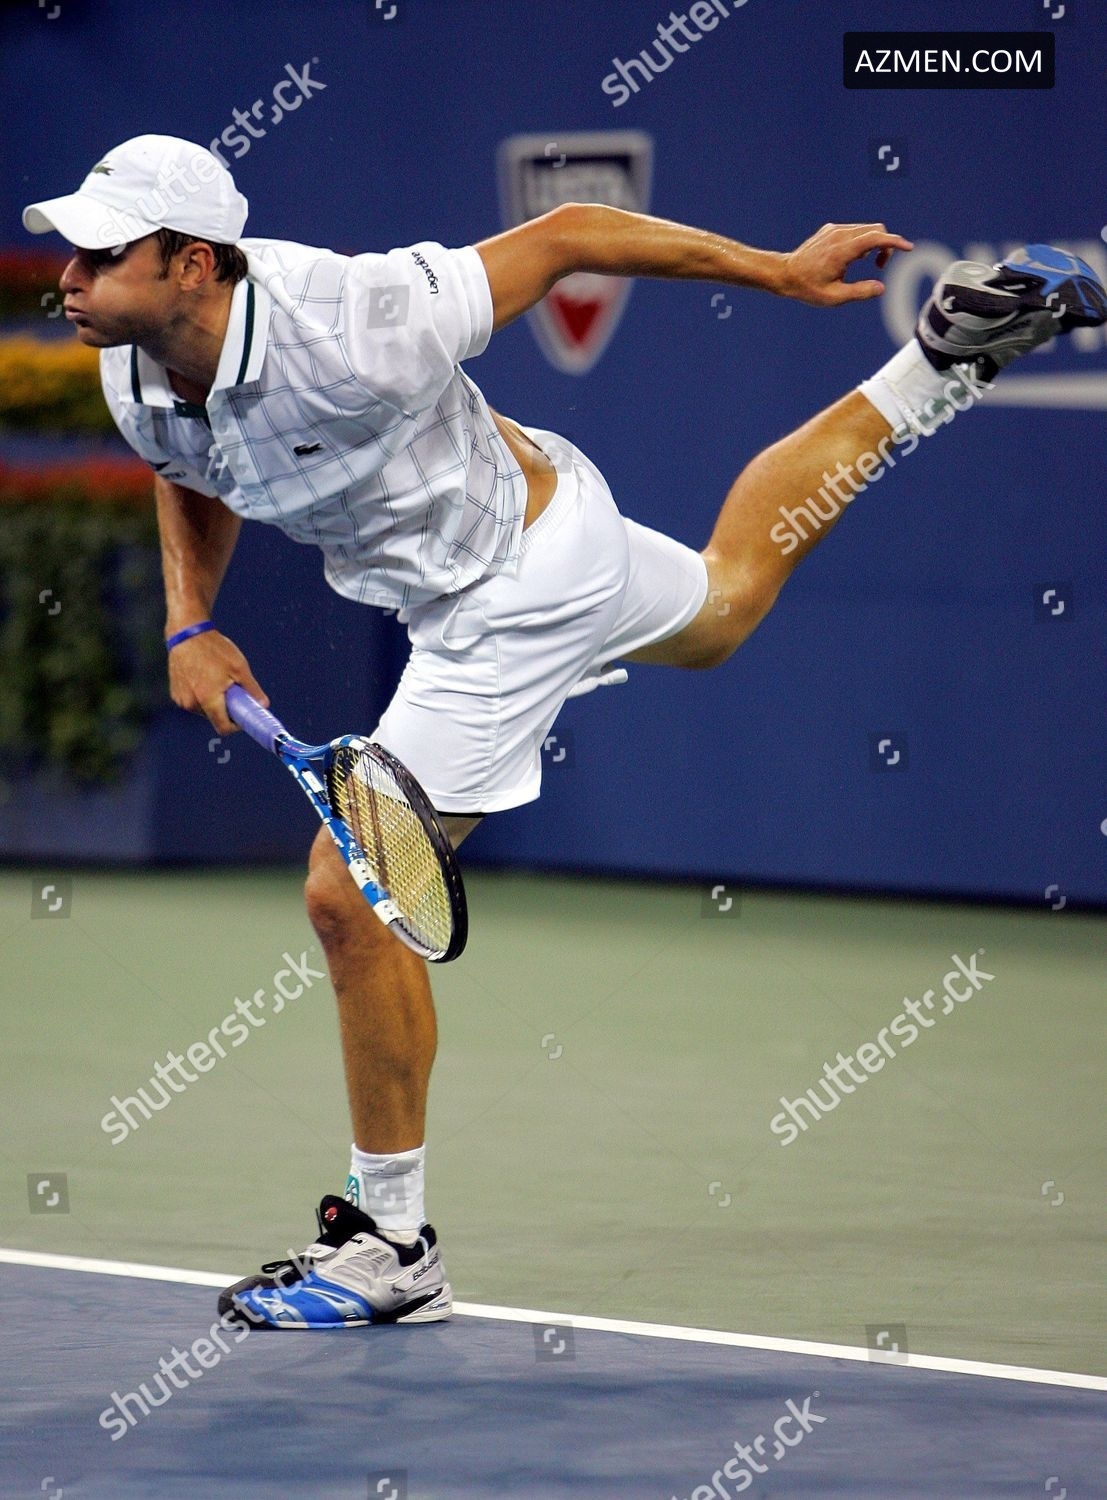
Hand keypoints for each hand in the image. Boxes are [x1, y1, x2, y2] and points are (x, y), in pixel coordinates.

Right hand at [167, 629, 267, 734]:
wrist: (186, 633)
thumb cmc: (214, 648)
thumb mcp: (239, 667)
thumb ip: (251, 689)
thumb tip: (263, 704)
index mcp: (208, 699)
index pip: (223, 727)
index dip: (236, 725)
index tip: (242, 715)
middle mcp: (191, 703)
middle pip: (214, 718)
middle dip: (225, 709)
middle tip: (231, 690)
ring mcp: (181, 699)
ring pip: (203, 710)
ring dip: (212, 702)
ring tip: (216, 679)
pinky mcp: (175, 693)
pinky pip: (192, 702)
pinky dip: (200, 695)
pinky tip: (203, 677)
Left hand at [778, 222, 913, 305]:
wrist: (785, 274)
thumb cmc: (808, 288)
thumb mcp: (835, 297)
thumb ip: (860, 292)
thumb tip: (881, 288)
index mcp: (842, 251)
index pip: (875, 238)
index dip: (895, 242)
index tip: (909, 248)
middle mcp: (839, 235)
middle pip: (875, 230)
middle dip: (885, 246)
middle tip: (879, 266)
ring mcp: (834, 229)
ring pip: (866, 229)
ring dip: (873, 244)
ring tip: (863, 264)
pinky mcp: (830, 229)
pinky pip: (855, 230)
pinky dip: (862, 241)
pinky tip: (852, 258)